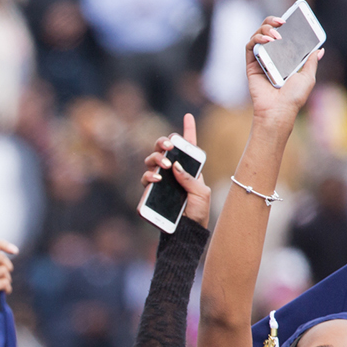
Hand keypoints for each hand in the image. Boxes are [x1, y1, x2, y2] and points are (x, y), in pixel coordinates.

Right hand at [0, 231, 17, 312]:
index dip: (2, 244)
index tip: (15, 251)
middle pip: (0, 258)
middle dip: (8, 266)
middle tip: (5, 273)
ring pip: (4, 272)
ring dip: (7, 279)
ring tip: (0, 284)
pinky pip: (4, 283)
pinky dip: (7, 288)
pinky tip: (2, 291)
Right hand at [141, 114, 210, 228]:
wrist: (186, 231)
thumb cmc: (198, 212)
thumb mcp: (201, 194)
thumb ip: (190, 179)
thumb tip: (175, 165)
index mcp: (189, 168)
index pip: (188, 146)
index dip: (188, 130)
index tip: (188, 115)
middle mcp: (172, 172)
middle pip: (164, 149)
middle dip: (164, 143)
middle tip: (170, 146)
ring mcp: (160, 181)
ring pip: (151, 160)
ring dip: (157, 158)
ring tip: (164, 165)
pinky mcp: (150, 192)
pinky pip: (145, 179)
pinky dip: (150, 176)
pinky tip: (157, 178)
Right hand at [246, 16, 322, 128]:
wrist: (279, 110)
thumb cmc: (294, 97)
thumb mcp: (308, 77)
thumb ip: (310, 62)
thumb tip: (319, 49)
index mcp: (285, 59)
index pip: (284, 36)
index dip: (286, 24)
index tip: (294, 17)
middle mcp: (272, 57)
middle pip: (268, 31)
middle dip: (273, 22)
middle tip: (283, 22)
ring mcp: (260, 60)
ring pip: (258, 35)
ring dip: (265, 29)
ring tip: (276, 34)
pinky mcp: (251, 65)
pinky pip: (250, 46)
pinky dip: (257, 39)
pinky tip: (267, 40)